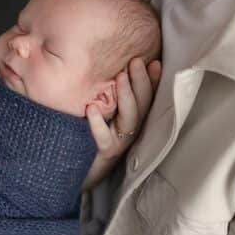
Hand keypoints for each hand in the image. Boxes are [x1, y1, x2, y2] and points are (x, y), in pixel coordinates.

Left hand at [82, 56, 160, 190]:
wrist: (79, 173)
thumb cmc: (91, 140)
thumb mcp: (104, 117)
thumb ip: (109, 97)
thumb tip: (112, 68)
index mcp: (133, 120)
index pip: (148, 98)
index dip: (153, 81)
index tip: (155, 62)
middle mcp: (131, 131)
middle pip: (142, 105)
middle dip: (141, 82)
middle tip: (136, 61)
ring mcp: (120, 143)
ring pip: (129, 119)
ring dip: (126, 96)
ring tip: (121, 77)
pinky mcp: (104, 154)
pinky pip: (103, 138)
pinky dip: (98, 124)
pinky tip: (91, 109)